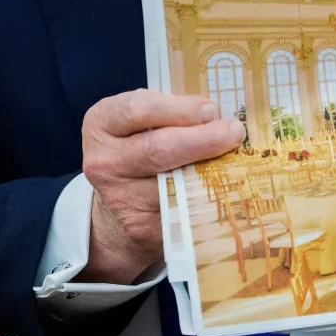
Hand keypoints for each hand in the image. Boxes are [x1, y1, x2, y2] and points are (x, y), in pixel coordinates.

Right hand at [80, 90, 242, 285]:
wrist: (118, 204)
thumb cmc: (139, 147)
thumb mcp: (141, 121)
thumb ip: (171, 111)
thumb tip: (216, 114)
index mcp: (101, 124)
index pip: (139, 109)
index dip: (180, 109)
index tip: (210, 110)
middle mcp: (104, 161)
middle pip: (160, 149)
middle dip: (205, 138)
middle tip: (234, 132)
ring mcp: (120, 198)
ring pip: (176, 183)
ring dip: (212, 170)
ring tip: (234, 158)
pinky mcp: (141, 227)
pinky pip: (184, 210)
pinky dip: (209, 197)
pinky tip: (223, 186)